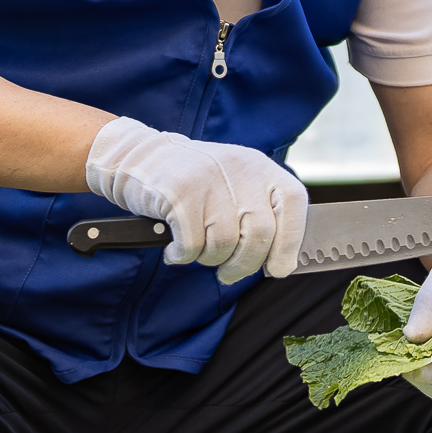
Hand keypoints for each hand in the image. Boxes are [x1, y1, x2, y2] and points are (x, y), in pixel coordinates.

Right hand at [85, 116, 308, 286]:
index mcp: (259, 166)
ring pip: (225, 244)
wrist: (138, 159)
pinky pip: (192, 244)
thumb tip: (283, 265)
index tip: (279, 268)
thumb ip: (259, 215)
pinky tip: (175, 249)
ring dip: (209, 259)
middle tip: (229, 273)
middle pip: (260, 234)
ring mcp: (208, 179)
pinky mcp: (179, 193)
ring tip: (196, 250)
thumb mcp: (233, 185)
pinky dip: (183, 256)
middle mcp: (238, 168)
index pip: (293, 203)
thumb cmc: (192, 183)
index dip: (290, 241)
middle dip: (245, 265)